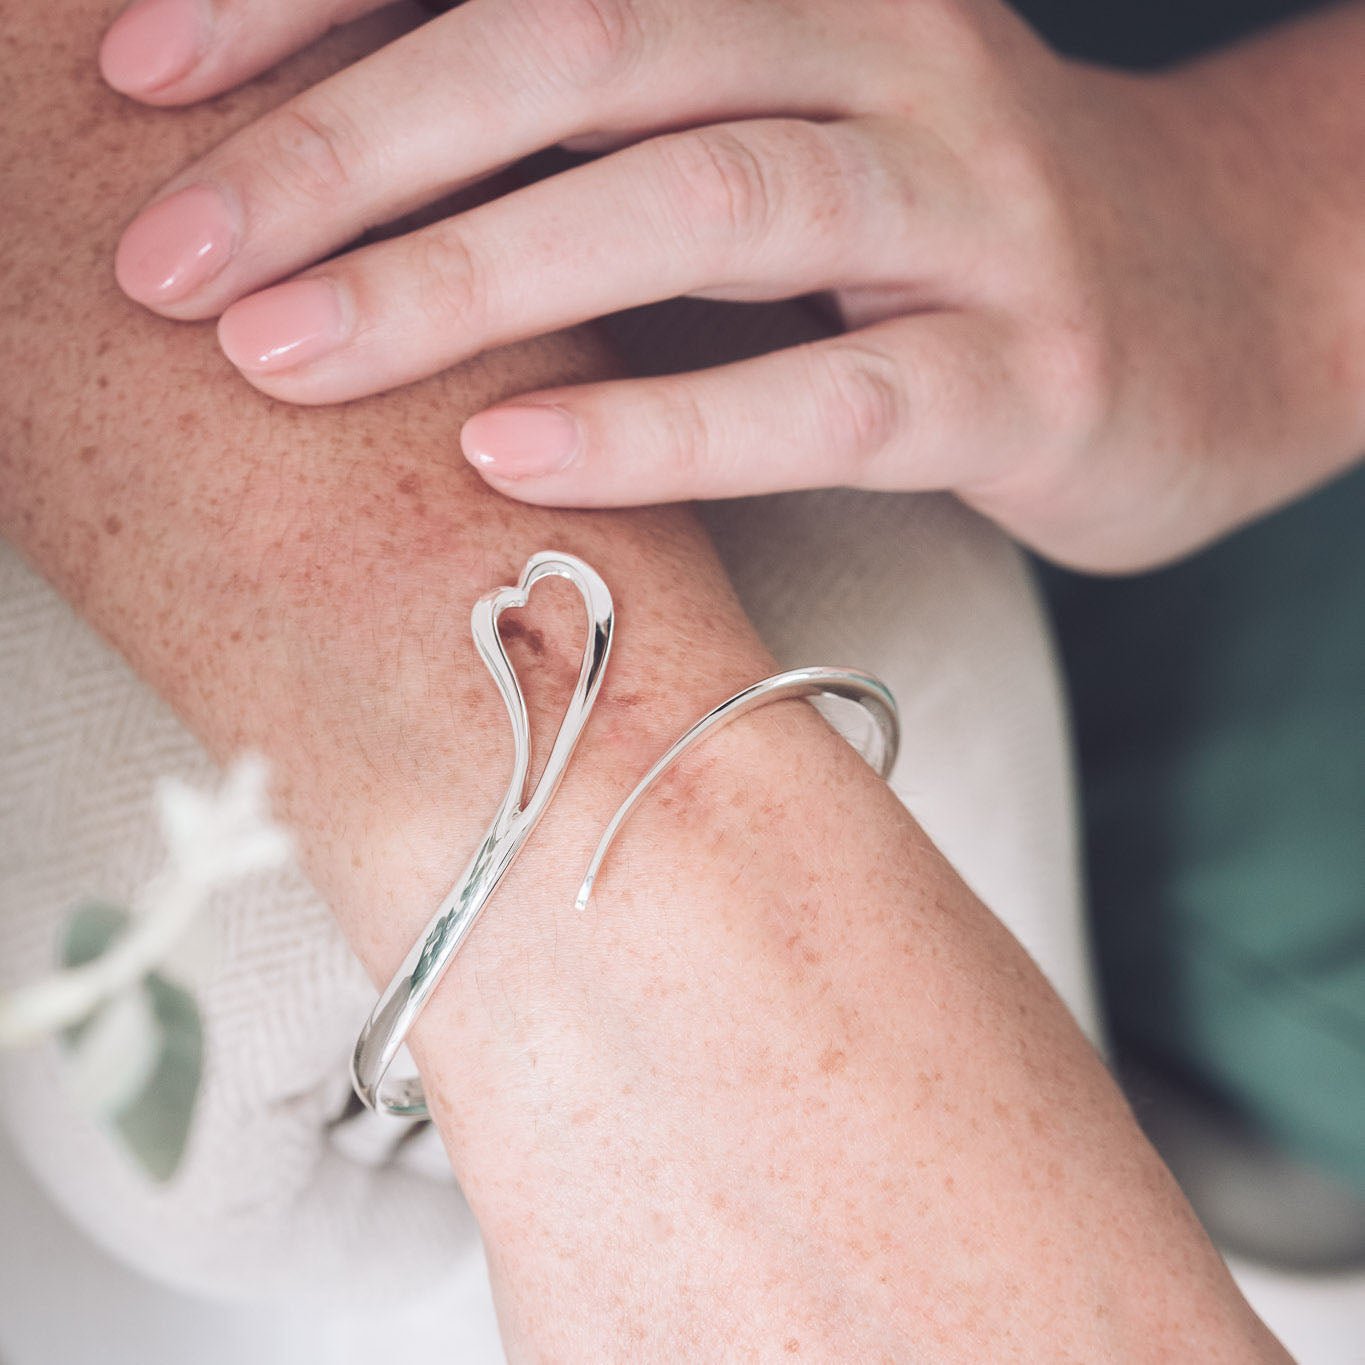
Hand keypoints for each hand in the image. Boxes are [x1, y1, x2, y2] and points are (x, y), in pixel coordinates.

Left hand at [102, 0, 1364, 569]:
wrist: (1213, 311)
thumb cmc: (945, 243)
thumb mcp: (772, 141)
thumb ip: (609, 141)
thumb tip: (372, 188)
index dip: (311, 2)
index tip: (143, 89)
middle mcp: (883, 49)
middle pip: (580, 46)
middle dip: (351, 149)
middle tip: (173, 263)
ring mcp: (967, 207)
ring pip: (694, 204)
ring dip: (470, 279)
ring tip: (289, 359)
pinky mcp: (1022, 371)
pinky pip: (826, 390)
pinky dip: (664, 422)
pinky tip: (513, 454)